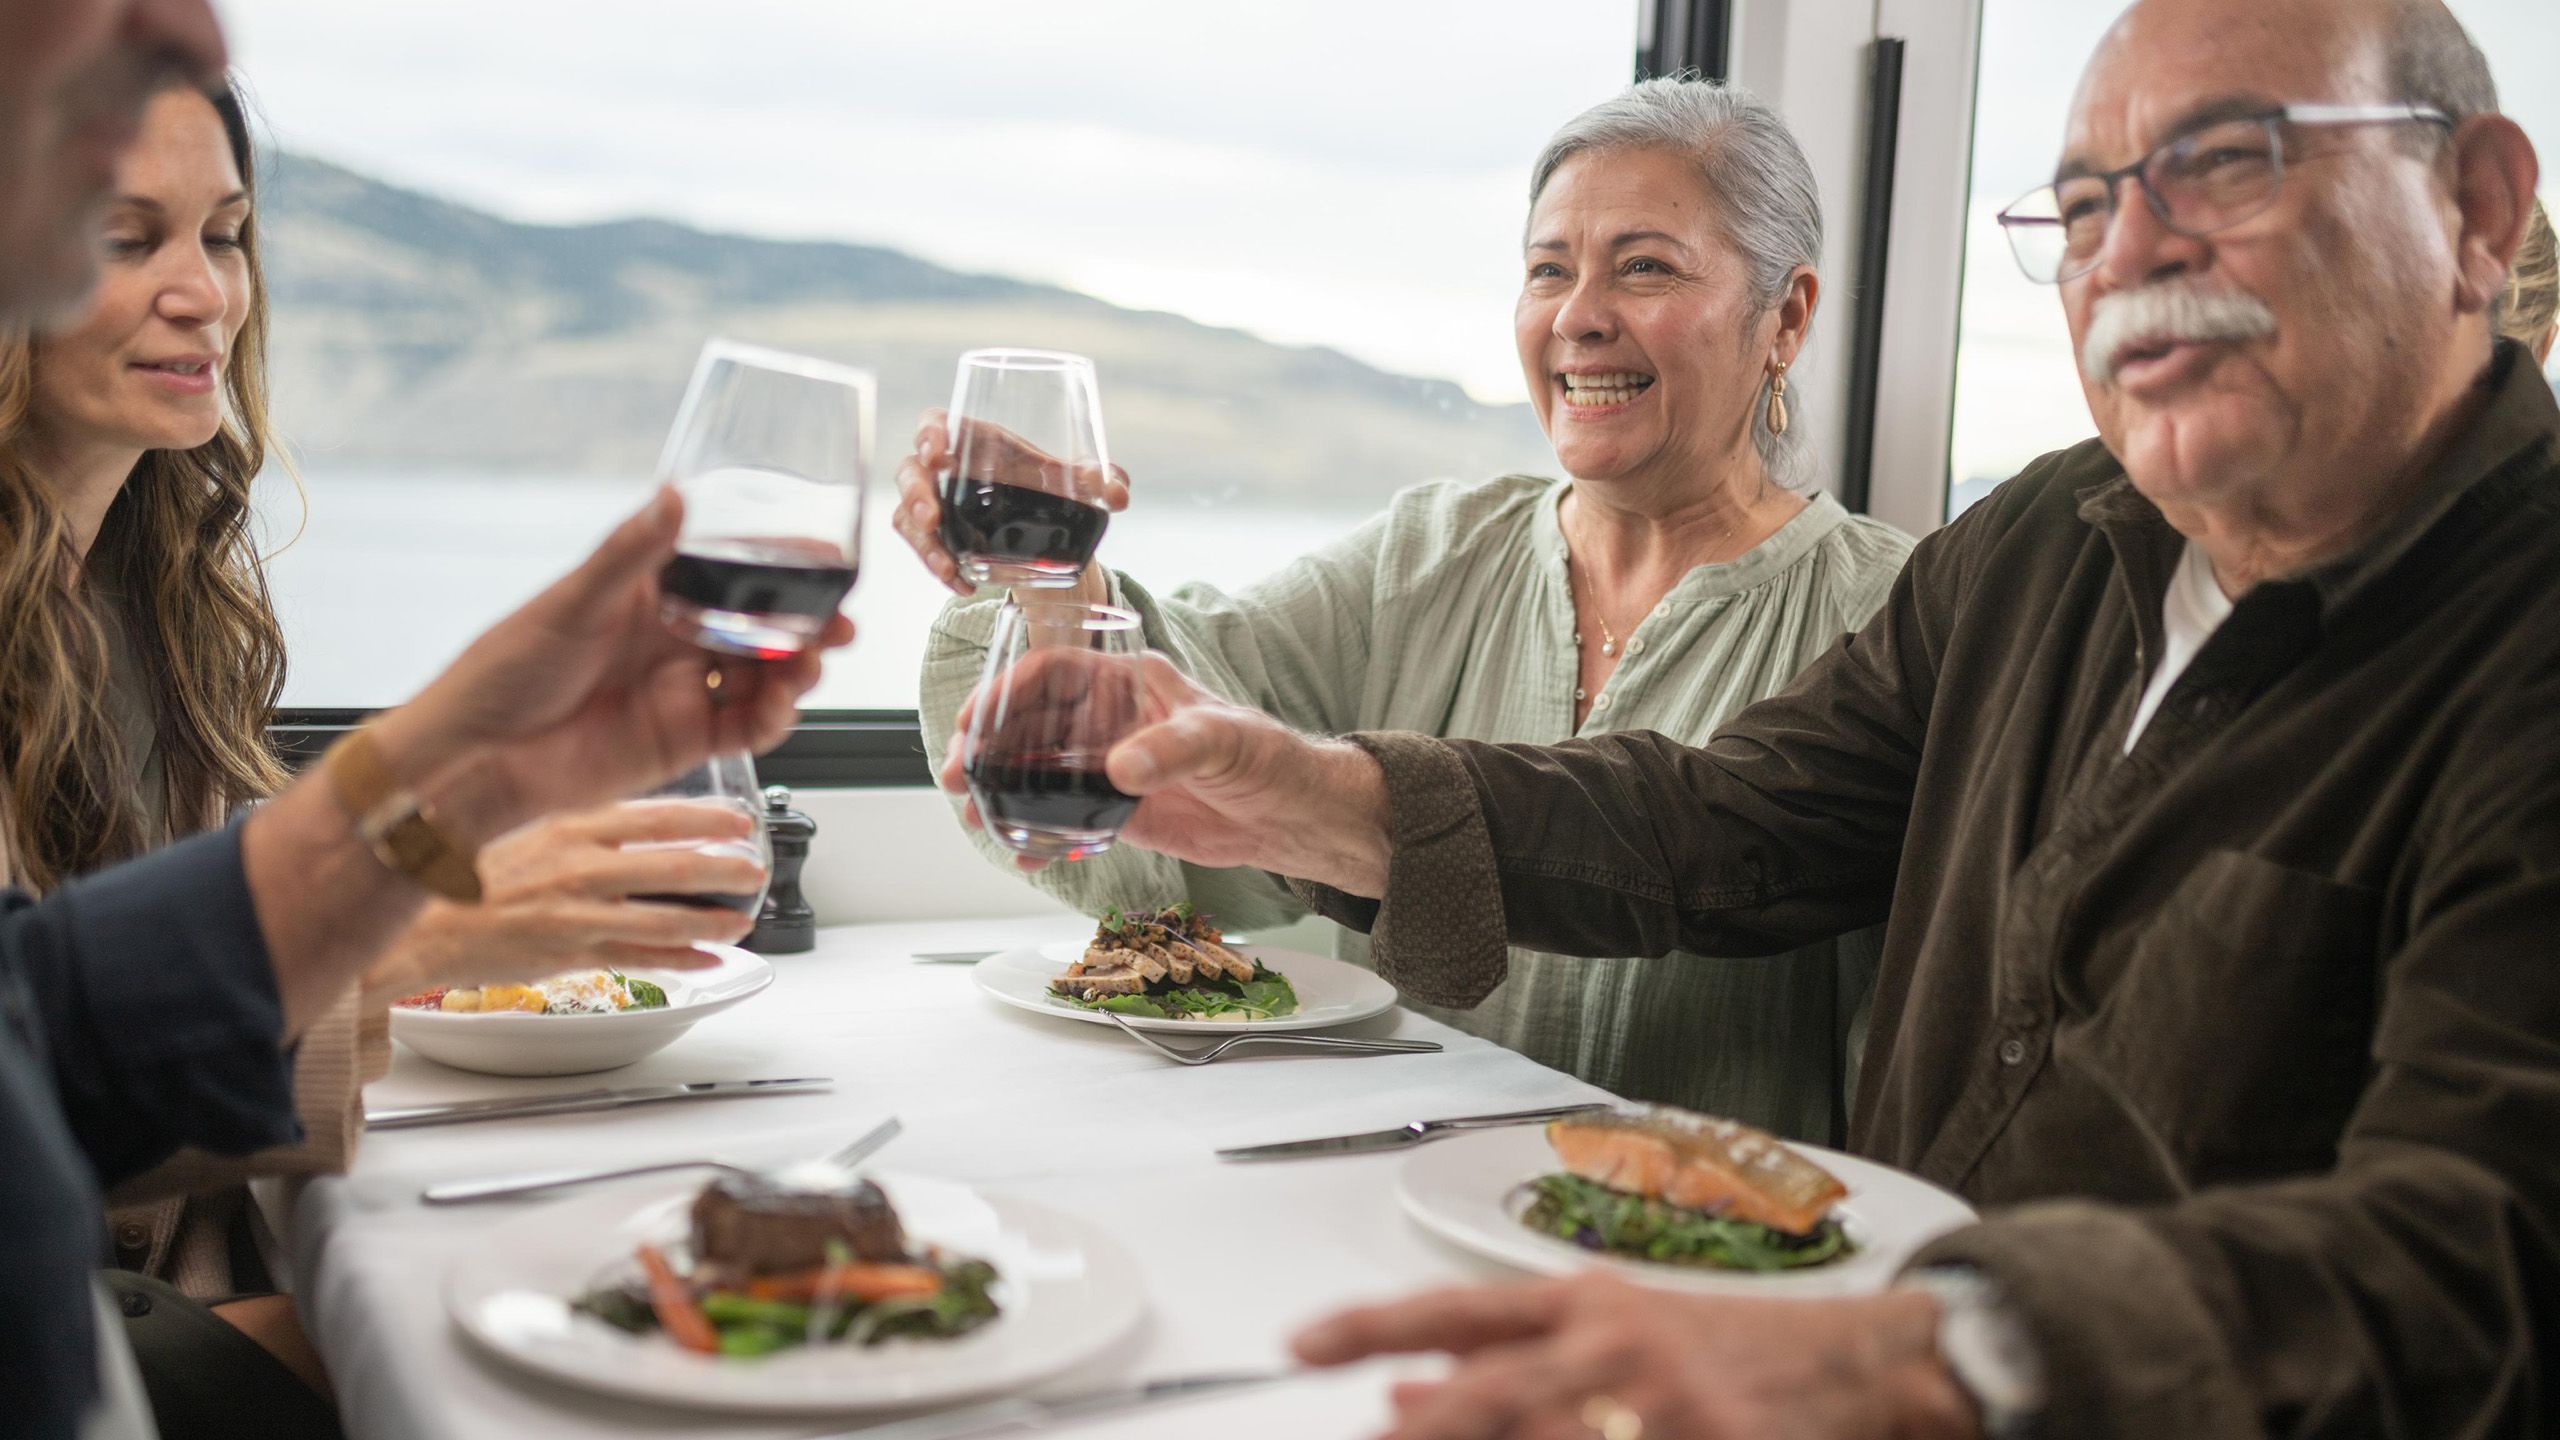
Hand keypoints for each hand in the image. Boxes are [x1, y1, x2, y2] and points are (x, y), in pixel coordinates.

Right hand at [362, 800, 768, 1001]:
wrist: (422, 923)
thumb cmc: (472, 874)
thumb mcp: (534, 827)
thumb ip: (588, 826)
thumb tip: (643, 823)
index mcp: (572, 825)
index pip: (656, 815)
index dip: (708, 819)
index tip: (743, 823)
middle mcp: (578, 866)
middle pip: (671, 866)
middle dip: (725, 870)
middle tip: (756, 871)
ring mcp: (575, 912)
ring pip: (661, 916)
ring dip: (711, 920)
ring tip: (742, 920)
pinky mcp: (567, 952)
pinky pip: (635, 957)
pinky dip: (678, 959)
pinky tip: (705, 959)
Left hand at [377, 486, 851, 835]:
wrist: (475, 759)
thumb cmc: (502, 672)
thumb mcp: (570, 603)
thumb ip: (630, 555)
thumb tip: (673, 497)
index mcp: (647, 597)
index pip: (728, 574)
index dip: (777, 570)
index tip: (820, 563)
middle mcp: (671, 642)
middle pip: (759, 628)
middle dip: (804, 625)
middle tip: (836, 625)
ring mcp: (681, 693)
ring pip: (762, 678)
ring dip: (796, 671)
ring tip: (806, 665)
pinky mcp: (683, 742)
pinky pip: (745, 729)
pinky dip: (772, 719)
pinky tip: (778, 707)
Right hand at [891, 409, 1128, 597]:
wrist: (1042, 520)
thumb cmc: (1046, 482)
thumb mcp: (1070, 479)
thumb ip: (1098, 480)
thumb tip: (1119, 495)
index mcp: (972, 439)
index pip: (935, 424)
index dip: (929, 433)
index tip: (937, 450)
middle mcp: (945, 470)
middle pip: (911, 473)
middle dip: (916, 494)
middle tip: (933, 516)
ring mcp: (935, 504)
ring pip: (908, 517)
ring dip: (923, 543)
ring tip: (946, 566)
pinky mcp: (935, 536)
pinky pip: (923, 550)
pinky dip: (939, 569)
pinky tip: (962, 585)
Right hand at [937, 647, 1388, 892]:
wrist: (1296, 817)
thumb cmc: (1270, 757)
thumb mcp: (1222, 740)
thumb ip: (1171, 749)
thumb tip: (1119, 767)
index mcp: (1131, 681)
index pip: (1053, 673)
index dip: (1006, 693)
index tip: (973, 721)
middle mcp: (1113, 719)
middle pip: (1030, 723)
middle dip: (988, 747)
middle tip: (959, 776)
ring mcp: (1112, 765)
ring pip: (1038, 771)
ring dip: (1003, 790)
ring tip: (976, 815)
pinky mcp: (1121, 810)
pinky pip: (1065, 817)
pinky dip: (1040, 834)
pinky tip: (1024, 853)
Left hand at [1292, 1273, 1979, 1439]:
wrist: (1864, 1365)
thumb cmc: (1732, 1352)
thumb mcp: (1613, 1336)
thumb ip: (1506, 1361)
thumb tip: (1397, 1394)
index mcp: (1585, 1301)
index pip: (1454, 1308)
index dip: (1370, 1326)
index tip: (1302, 1345)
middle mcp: (1617, 1342)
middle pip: (1484, 1393)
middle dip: (1418, 1430)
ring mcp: (1665, 1403)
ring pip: (1541, 1439)